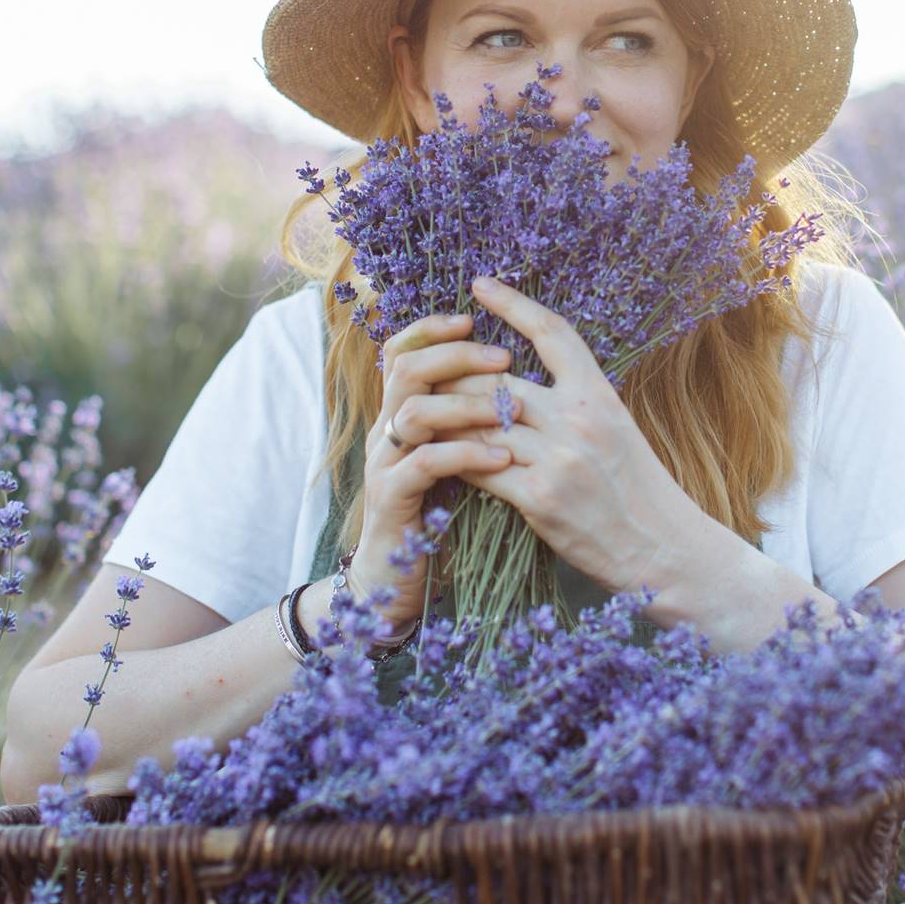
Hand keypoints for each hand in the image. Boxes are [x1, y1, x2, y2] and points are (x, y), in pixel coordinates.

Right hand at [353, 311, 523, 628]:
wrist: (401, 585)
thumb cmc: (443, 520)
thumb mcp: (459, 461)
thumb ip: (472, 424)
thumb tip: (518, 384)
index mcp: (404, 414)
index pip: (403, 351)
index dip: (432, 328)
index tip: (473, 317)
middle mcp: (387, 431)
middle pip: (406, 368)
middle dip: (455, 355)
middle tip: (503, 358)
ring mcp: (385, 464)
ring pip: (412, 410)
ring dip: (465, 404)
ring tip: (511, 411)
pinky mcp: (392, 501)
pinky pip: (423, 463)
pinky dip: (464, 454)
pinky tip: (501, 458)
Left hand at [431, 276, 703, 595]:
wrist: (663, 547)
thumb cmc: (638, 489)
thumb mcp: (618, 429)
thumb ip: (577, 403)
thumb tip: (528, 382)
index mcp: (599, 394)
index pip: (552, 332)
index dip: (513, 303)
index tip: (480, 284)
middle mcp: (578, 418)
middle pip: (498, 378)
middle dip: (456, 374)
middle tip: (427, 370)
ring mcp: (558, 458)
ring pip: (480, 422)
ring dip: (446, 419)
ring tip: (419, 412)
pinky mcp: (540, 499)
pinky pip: (480, 467)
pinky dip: (455, 459)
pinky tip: (440, 457)